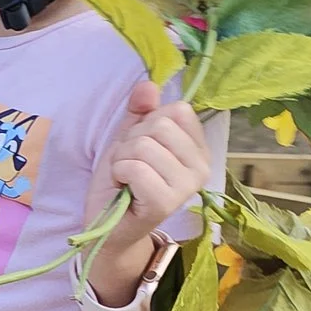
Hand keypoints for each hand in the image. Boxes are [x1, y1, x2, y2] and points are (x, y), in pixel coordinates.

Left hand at [90, 80, 213, 238]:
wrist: (109, 225)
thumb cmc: (123, 181)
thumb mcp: (130, 138)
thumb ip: (140, 111)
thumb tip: (148, 85)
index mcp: (198, 149)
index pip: (177, 110)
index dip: (148, 123)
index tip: (141, 146)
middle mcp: (201, 167)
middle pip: (160, 125)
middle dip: (132, 141)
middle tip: (130, 165)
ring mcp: (187, 186)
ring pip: (145, 145)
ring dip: (123, 159)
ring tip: (126, 178)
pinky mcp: (166, 202)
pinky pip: (135, 168)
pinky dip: (119, 173)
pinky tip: (124, 189)